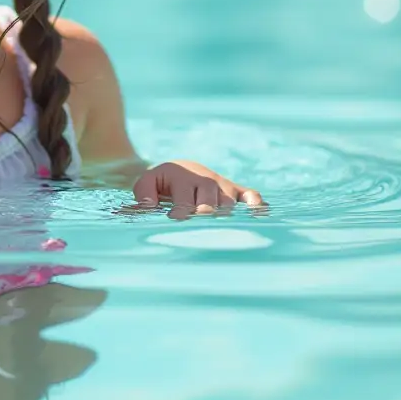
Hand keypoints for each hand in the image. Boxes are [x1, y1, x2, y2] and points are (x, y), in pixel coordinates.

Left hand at [130, 160, 266, 218]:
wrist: (177, 169)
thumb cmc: (160, 183)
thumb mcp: (146, 183)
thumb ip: (143, 194)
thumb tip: (147, 206)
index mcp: (183, 177)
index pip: (184, 200)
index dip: (181, 213)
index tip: (174, 221)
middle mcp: (205, 180)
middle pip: (210, 202)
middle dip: (204, 214)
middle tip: (199, 225)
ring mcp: (222, 184)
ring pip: (229, 202)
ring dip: (225, 215)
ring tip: (221, 230)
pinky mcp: (236, 189)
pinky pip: (251, 194)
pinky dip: (256, 204)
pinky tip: (257, 216)